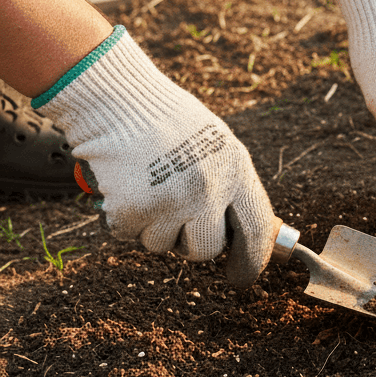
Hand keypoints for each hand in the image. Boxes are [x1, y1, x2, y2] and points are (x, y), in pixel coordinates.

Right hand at [34, 26, 275, 286]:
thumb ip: (233, 187)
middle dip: (192, 243)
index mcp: (236, 171)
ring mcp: (170, 202)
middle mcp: (208, 191)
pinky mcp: (133, 210)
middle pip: (207, 249)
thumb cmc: (168, 122)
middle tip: (178, 218)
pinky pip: (131, 235)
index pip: (257, 231)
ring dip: (155, 228)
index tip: (242, 276)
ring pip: (165, 246)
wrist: (118, 101)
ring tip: (151, 189)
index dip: (252, 260)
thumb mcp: (219, 147)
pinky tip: (128, 188)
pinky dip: (125, 220)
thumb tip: (252, 233)